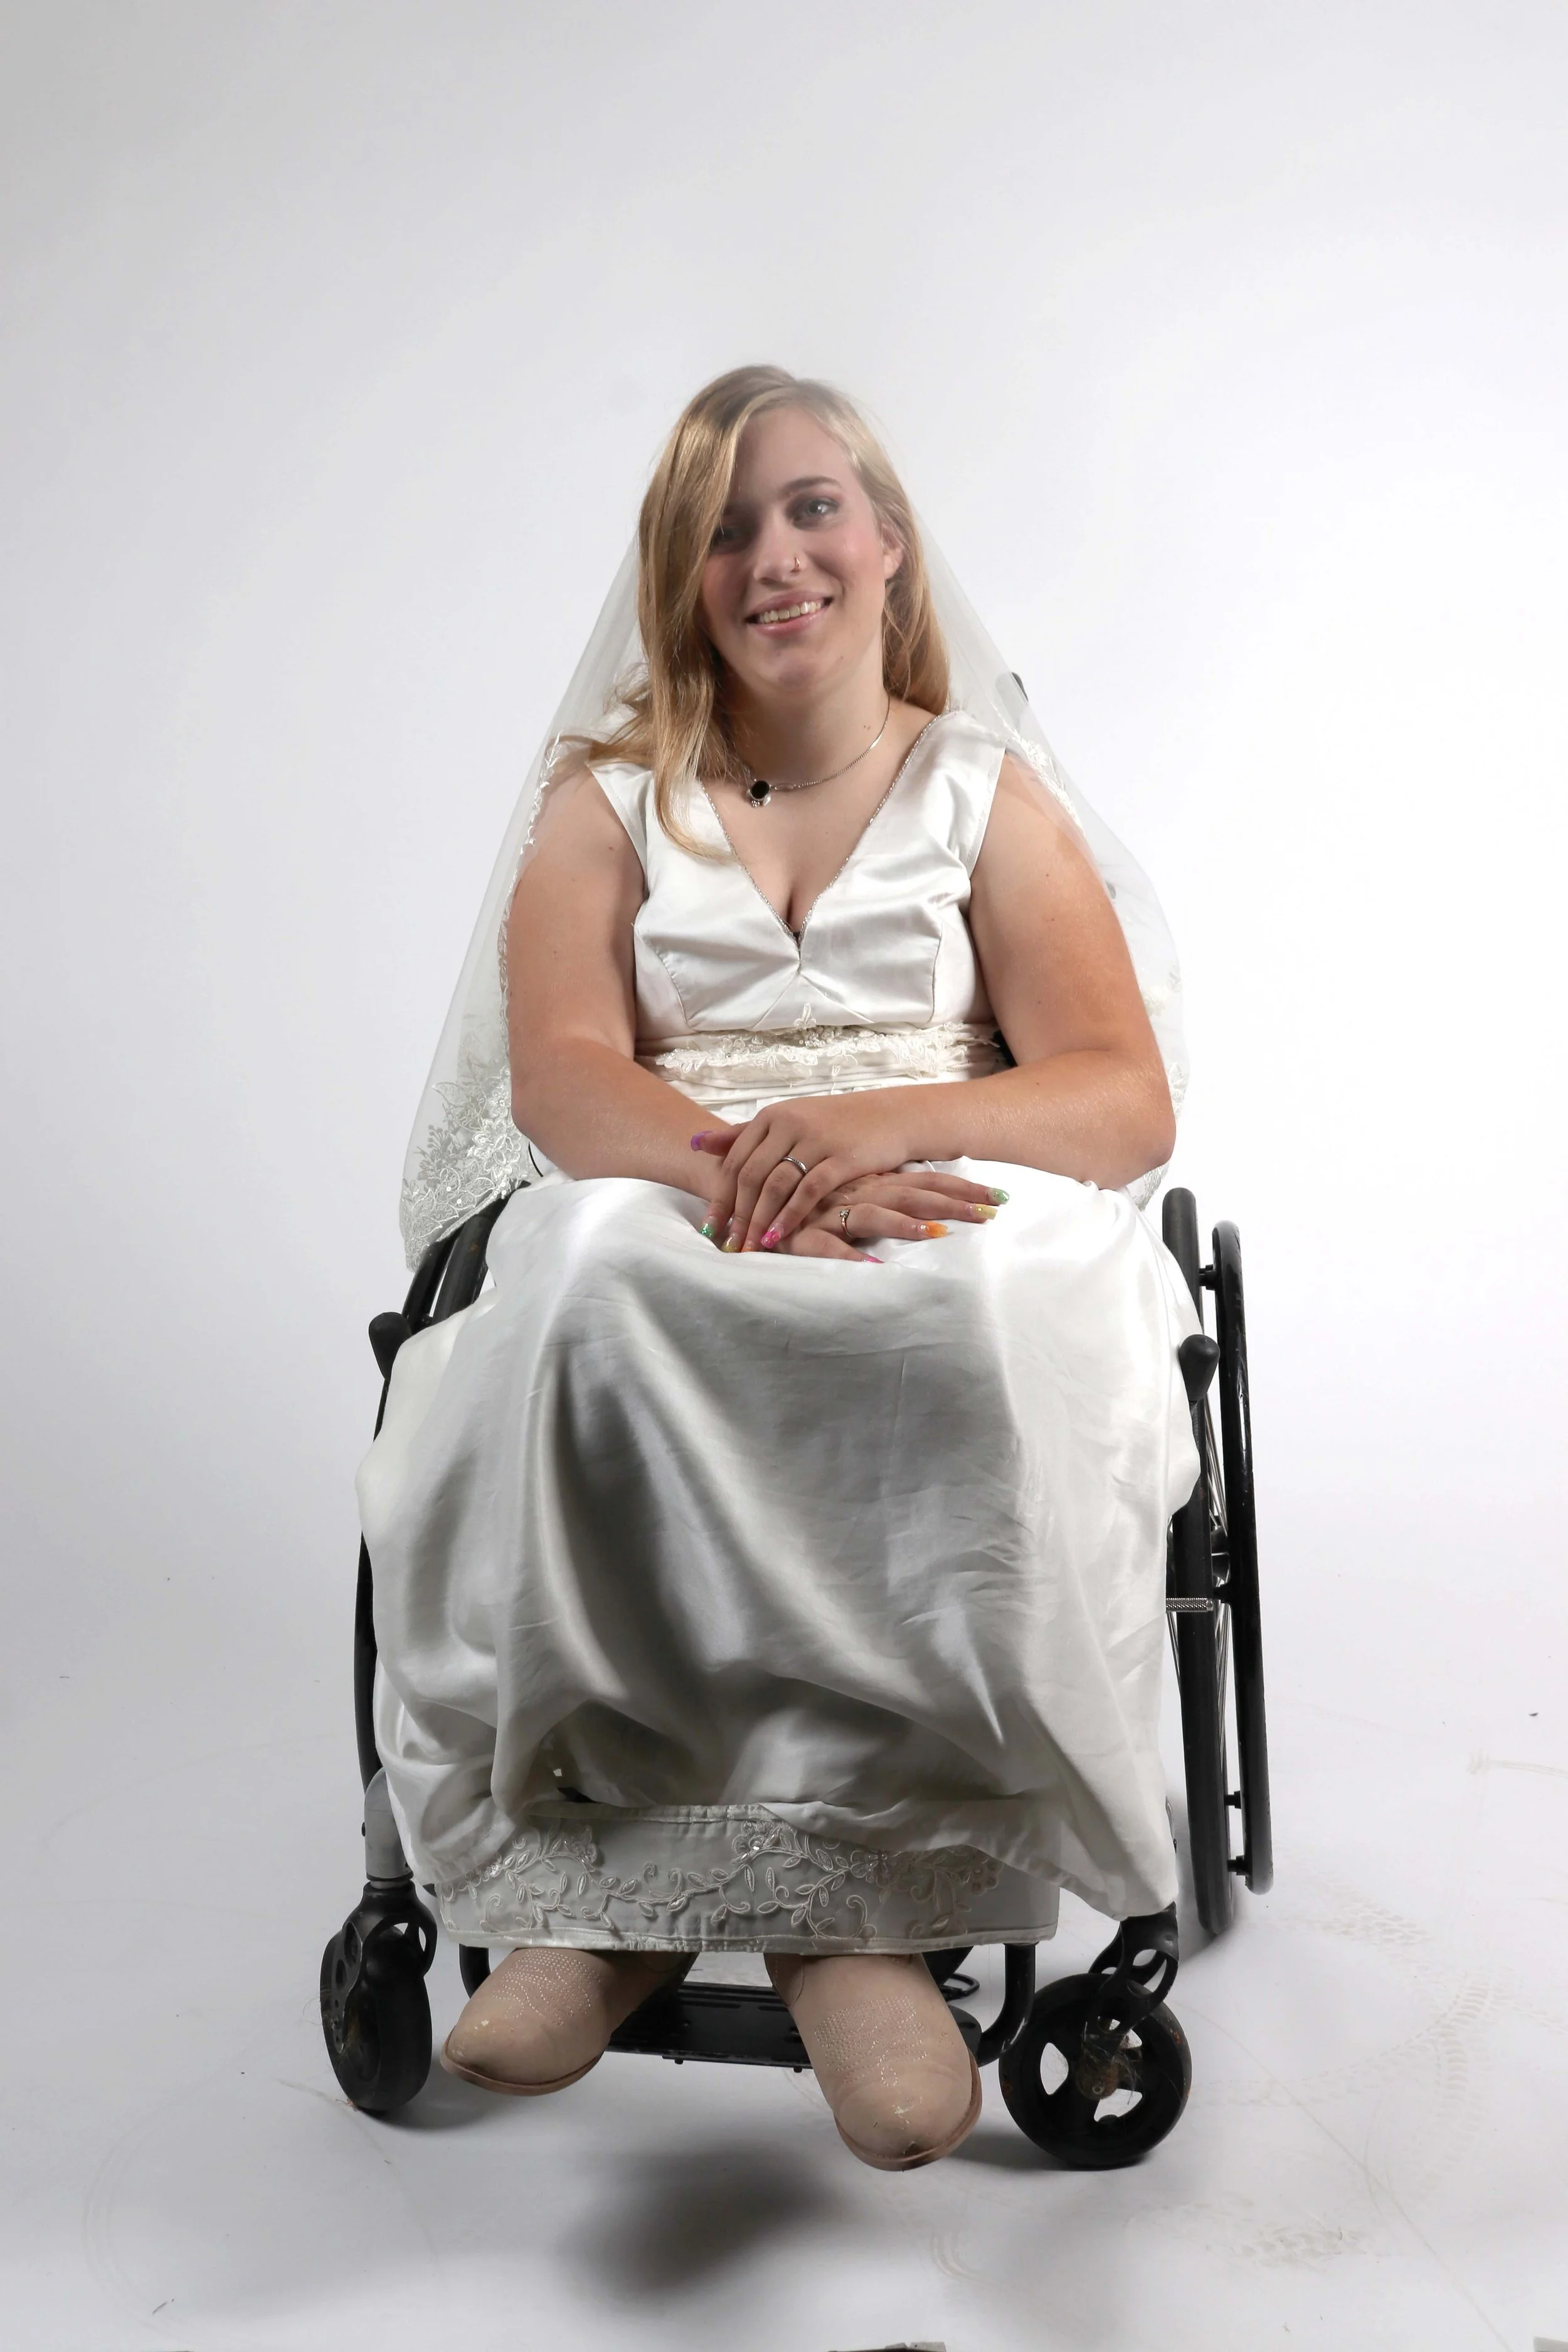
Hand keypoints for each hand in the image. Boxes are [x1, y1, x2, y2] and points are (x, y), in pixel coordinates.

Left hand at [691, 1094, 1001, 1251]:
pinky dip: (790, 1215)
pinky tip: (779, 1237)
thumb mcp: (787, 1124)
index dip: (720, 1196)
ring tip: (751, 1247)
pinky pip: (808, 1190)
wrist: (888, 1116)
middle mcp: (788, 1123)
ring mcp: (815, 1139)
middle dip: (736, 1215)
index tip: (711, 1227)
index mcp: (771, 1116)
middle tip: (729, 1245)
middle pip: (750, 1175)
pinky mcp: (841, 1156)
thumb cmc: (833, 1125)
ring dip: (759, 1219)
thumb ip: (742, 1136)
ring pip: (775, 1184)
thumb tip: (696, 1142)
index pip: (734, 1160)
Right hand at [765, 1169, 1008, 1259]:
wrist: (742, 1184)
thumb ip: (882, 1198)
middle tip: (992, 1212)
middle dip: (953, 1204)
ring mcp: (828, 1210)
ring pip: (873, 1214)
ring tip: (937, 1236)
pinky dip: (847, 1254)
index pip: (925, 1181)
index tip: (999, 1198)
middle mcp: (855, 1191)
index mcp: (870, 1181)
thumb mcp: (847, 1193)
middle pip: (913, 1194)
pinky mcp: (800, 1233)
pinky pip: (826, 1245)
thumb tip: (927, 1209)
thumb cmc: (802, 1194)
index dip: (961, 1189)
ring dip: (905, 1225)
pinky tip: (871, 1266)